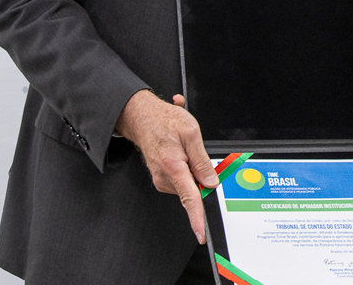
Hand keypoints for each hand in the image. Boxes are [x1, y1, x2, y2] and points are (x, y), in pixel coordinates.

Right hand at [116, 89, 218, 243]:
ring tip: (183, 148)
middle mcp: (165, 178)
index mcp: (173, 167)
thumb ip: (202, 161)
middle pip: (193, 189)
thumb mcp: (191, 133)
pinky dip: (186, 168)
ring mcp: (162, 179)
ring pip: (188, 184)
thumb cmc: (164, 121)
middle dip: (201, 176)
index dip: (197, 218)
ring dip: (192, 169)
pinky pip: (182, 180)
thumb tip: (211, 183)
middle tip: (193, 151)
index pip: (190, 199)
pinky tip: (179, 151)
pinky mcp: (163, 178)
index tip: (201, 233)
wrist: (142, 118)